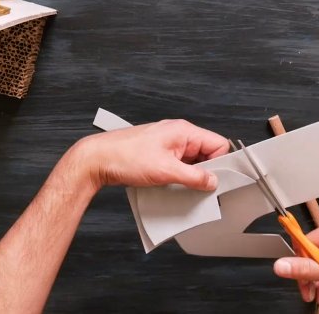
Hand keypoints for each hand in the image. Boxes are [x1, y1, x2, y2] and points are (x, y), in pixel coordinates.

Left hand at [72, 119, 229, 190]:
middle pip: (206, 153)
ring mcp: (167, 144)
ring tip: (178, 185)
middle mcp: (177, 134)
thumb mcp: (166, 171)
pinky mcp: (158, 154)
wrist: (97, 160)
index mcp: (184, 131)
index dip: (220, 163)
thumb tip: (212, 181)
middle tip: (197, 186)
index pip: (218, 144)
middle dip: (204, 171)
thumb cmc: (125, 157)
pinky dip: (178, 176)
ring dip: (189, 175)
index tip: (215, 180)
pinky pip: (178, 165)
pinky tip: (169, 184)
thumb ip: (194, 177)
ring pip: (191, 161)